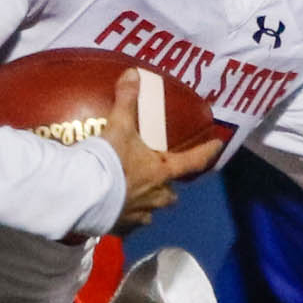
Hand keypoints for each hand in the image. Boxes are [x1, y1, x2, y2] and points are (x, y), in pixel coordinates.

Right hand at [98, 70, 218, 230]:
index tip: (218, 145)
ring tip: (135, 197)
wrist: (84, 195)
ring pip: (151, 212)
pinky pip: (129, 225)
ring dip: (147, 205)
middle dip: (167, 188)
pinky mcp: (121, 228)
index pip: (193, 162)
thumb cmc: (108, 161)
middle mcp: (156, 197)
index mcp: (162, 172)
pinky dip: (125, 218)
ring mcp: (139, 215)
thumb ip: (126, 100)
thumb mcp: (118, 126)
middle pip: (170, 195)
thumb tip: (133, 73)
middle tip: (159, 178)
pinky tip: (115, 213)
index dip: (207, 152)